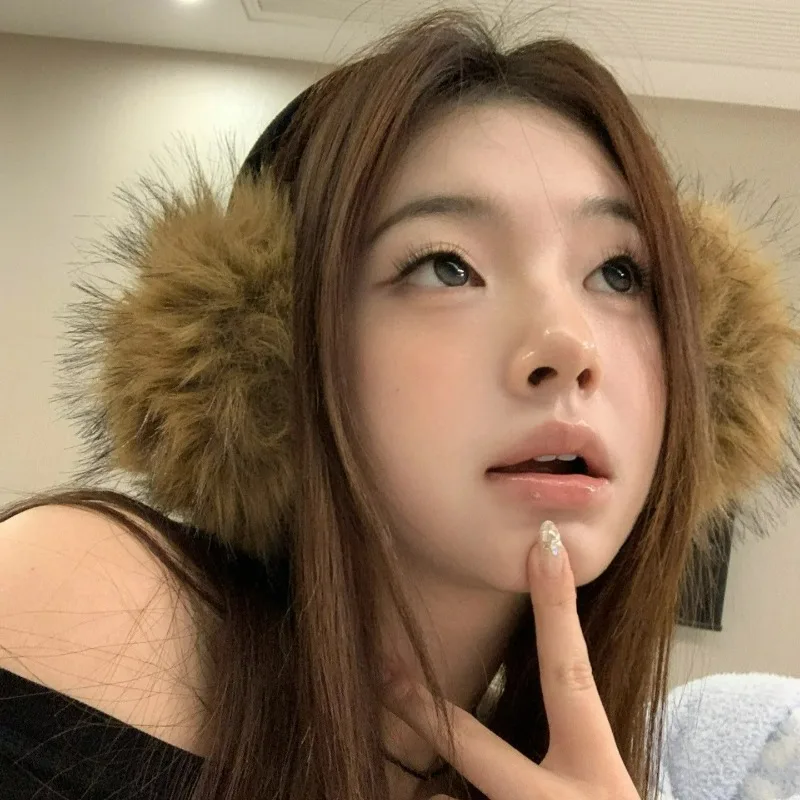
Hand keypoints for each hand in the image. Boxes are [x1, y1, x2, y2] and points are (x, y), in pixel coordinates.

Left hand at [383, 522, 640, 799]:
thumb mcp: (597, 779)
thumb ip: (566, 737)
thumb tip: (514, 683)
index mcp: (596, 772)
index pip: (572, 677)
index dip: (558, 609)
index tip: (544, 546)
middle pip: (479, 751)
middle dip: (423, 710)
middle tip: (380, 666)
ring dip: (420, 791)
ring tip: (397, 746)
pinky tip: (401, 795)